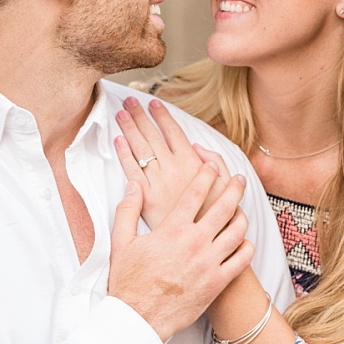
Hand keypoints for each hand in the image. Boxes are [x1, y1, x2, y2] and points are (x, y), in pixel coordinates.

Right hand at [108, 165, 253, 341]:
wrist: (138, 318)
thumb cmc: (128, 281)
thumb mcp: (121, 241)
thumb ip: (128, 209)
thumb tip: (134, 185)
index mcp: (172, 230)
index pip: (196, 193)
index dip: (206, 174)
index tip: (211, 165)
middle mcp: (194, 242)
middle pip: (224, 207)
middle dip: (233, 188)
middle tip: (238, 179)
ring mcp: (209, 263)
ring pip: (237, 231)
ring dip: (242, 216)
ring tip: (241, 210)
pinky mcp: (217, 282)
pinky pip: (242, 259)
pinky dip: (246, 247)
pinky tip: (243, 242)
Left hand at [114, 97, 232, 228]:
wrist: (203, 243)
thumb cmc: (216, 214)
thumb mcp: (225, 183)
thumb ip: (213, 160)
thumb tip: (196, 146)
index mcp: (192, 163)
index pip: (173, 132)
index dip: (162, 116)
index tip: (153, 103)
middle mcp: (174, 169)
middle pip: (153, 136)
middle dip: (140, 116)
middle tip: (129, 101)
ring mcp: (158, 182)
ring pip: (140, 149)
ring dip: (130, 128)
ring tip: (121, 113)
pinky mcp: (146, 197)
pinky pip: (132, 170)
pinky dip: (124, 154)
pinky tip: (118, 140)